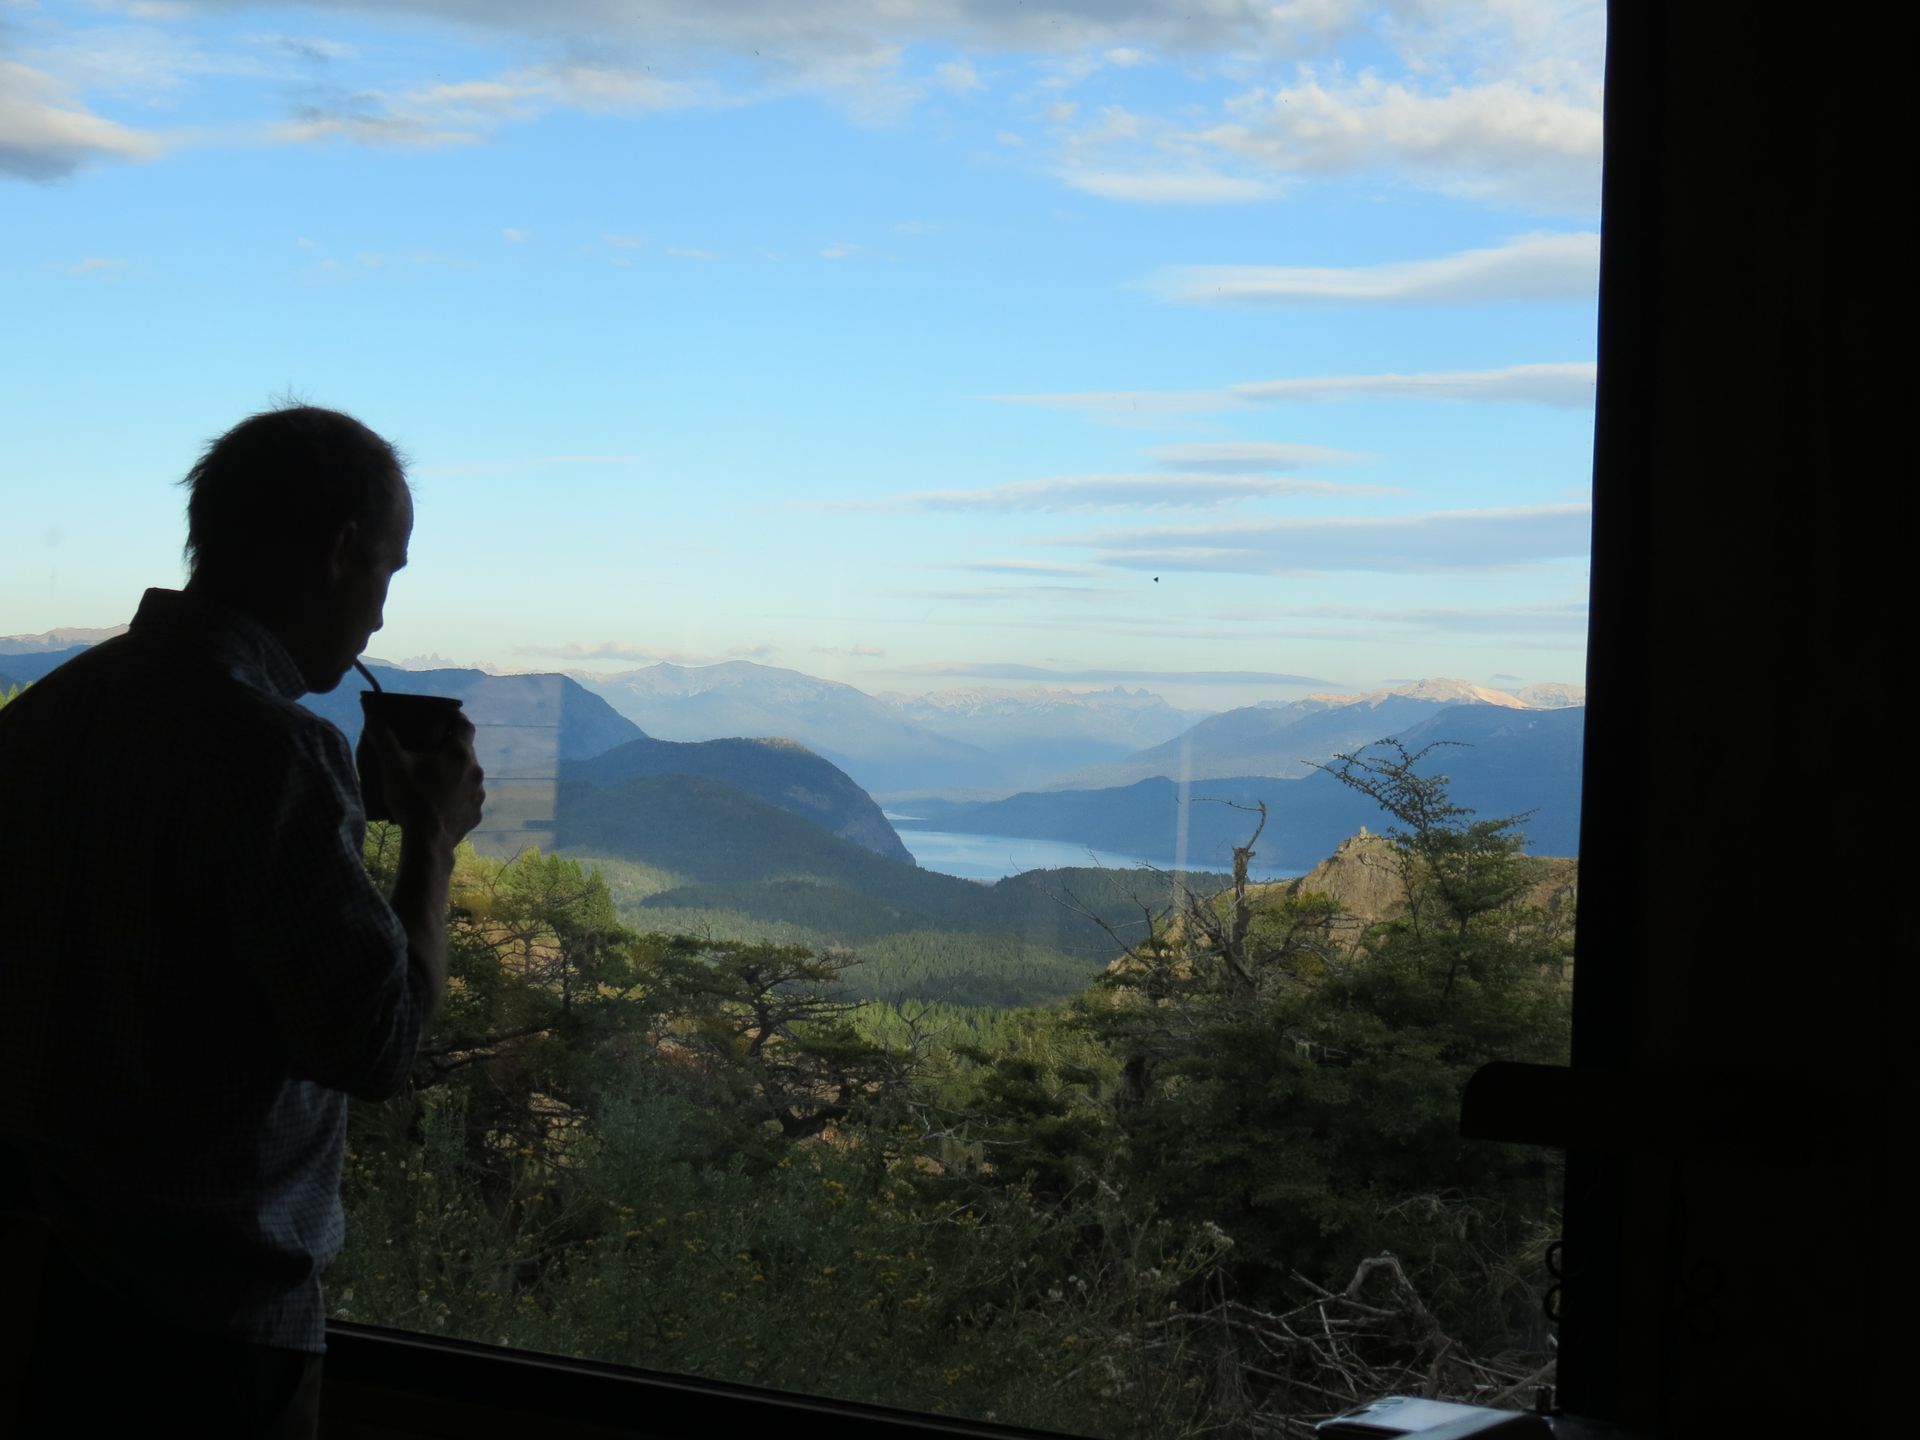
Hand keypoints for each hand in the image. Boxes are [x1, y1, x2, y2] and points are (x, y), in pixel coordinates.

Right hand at [364, 712, 485, 847]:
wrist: (428, 842)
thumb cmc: (412, 798)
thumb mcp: (393, 765)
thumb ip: (383, 738)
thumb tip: (373, 717)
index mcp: (460, 753)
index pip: (464, 724)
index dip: (454, 717)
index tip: (442, 718)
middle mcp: (476, 771)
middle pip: (465, 751)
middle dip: (448, 748)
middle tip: (428, 749)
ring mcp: (478, 794)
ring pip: (466, 776)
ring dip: (453, 773)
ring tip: (431, 778)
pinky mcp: (475, 814)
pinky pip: (466, 799)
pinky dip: (455, 796)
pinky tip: (438, 802)